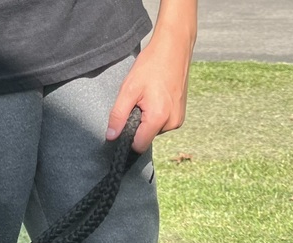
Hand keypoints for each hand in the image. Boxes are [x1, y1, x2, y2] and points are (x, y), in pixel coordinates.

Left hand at [106, 27, 194, 152]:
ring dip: (148, 118)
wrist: (175, 46)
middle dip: (139, 124)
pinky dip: (156, 114)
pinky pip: (163, 123)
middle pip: (146, 137)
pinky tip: (157, 97)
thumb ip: (118, 115)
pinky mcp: (181, 114)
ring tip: (149, 96)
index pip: (139, 145)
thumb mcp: (128, 89)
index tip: (126, 120)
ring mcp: (178, 119)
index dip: (129, 137)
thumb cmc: (152, 64)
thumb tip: (111, 136)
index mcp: (159, 118)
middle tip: (139, 101)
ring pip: (154, 130)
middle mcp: (172, 123)